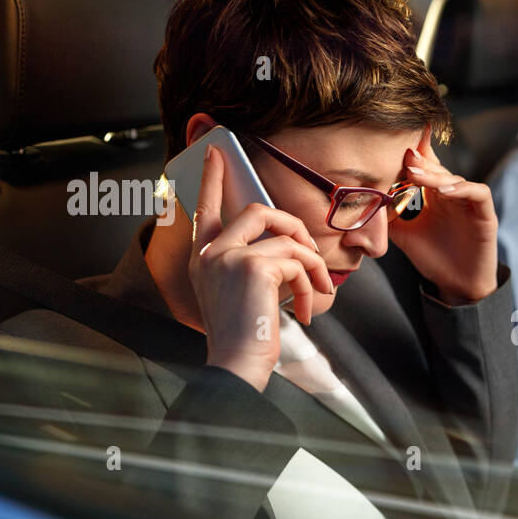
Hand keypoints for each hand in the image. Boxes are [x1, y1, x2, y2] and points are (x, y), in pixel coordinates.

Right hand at [189, 144, 332, 391]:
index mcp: (201, 259)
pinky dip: (311, 283)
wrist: (237, 365)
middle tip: (310, 253)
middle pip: (257, 209)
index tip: (215, 153)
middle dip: (293, 226)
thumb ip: (250, 265)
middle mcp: (209, 254)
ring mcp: (229, 257)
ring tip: (316, 293)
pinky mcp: (253, 266)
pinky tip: (307, 309)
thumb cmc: (244, 338)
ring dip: (312, 266)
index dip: (211, 179)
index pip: (204, 209)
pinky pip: (297, 259)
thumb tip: (287, 246)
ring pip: (286, 237)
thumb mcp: (239, 295)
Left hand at [387, 125, 498, 303]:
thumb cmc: (434, 259)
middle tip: (403, 156)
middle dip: (420, 162)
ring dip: (435, 175)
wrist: (458, 286)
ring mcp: (470, 203)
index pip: (426, 167)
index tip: (396, 142)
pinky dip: (462, 188)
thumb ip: (387, 219)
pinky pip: (478, 193)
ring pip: (455, 178)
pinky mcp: (485, 214)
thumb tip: (358, 209)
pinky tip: (444, 191)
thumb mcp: (404, 235)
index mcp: (435, 196)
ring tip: (416, 173)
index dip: (415, 153)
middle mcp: (453, 195)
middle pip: (439, 169)